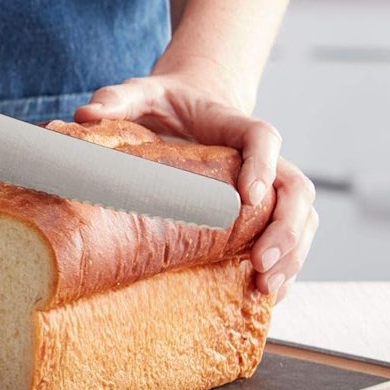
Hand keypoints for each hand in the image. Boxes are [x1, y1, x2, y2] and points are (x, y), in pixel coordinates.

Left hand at [74, 69, 315, 300]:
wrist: (188, 107)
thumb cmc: (165, 102)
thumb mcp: (140, 93)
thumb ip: (116, 98)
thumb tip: (86, 114)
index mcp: (233, 124)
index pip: (263, 138)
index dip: (263, 166)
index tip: (248, 197)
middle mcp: (262, 158)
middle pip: (297, 189)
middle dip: (286, 229)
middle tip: (261, 262)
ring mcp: (268, 186)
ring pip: (302, 219)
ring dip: (292, 256)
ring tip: (266, 289)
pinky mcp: (262, 211)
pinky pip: (290, 239)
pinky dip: (285, 268)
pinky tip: (265, 296)